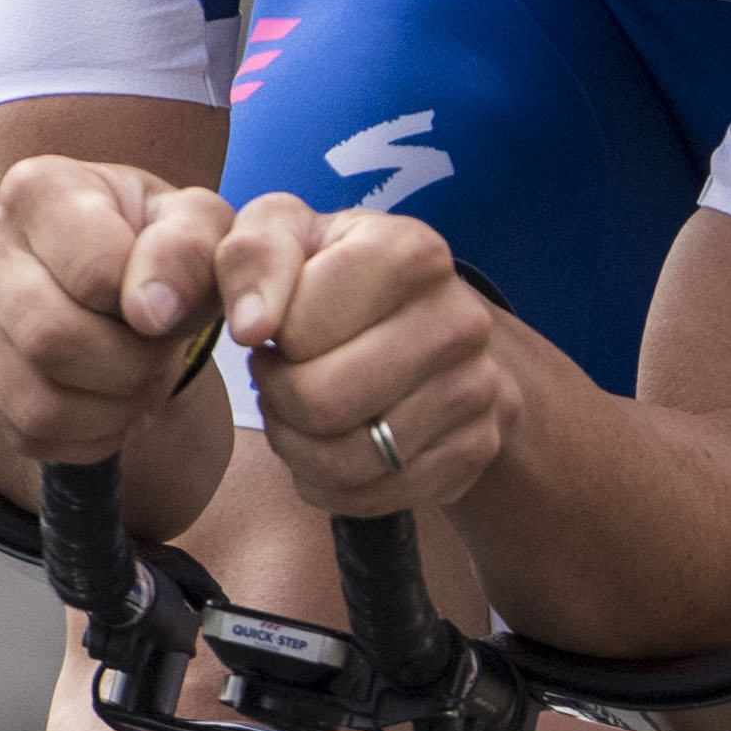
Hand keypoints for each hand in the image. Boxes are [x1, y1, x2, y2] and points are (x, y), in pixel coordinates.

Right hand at [0, 154, 229, 485]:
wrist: (114, 279)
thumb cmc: (157, 248)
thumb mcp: (201, 230)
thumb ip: (194, 249)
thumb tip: (151, 309)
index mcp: (39, 190)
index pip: (95, 276)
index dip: (151, 311)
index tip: (166, 308)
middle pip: (52, 342)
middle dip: (129, 368)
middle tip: (156, 354)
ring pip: (38, 404)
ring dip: (111, 409)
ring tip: (132, 376)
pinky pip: (24, 435)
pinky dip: (83, 435)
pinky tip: (100, 398)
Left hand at [219, 203, 534, 522]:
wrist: (421, 318)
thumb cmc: (334, 274)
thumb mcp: (283, 234)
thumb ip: (252, 255)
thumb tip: (252, 327)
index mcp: (412, 253)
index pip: (298, 331)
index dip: (267, 337)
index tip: (281, 325)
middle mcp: (460, 320)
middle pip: (322, 402)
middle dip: (278, 399)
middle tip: (279, 378)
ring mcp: (478, 390)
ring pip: (346, 461)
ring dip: (297, 446)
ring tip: (297, 412)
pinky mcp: (476, 449)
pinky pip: (374, 497)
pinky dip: (330, 485)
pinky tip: (329, 445)